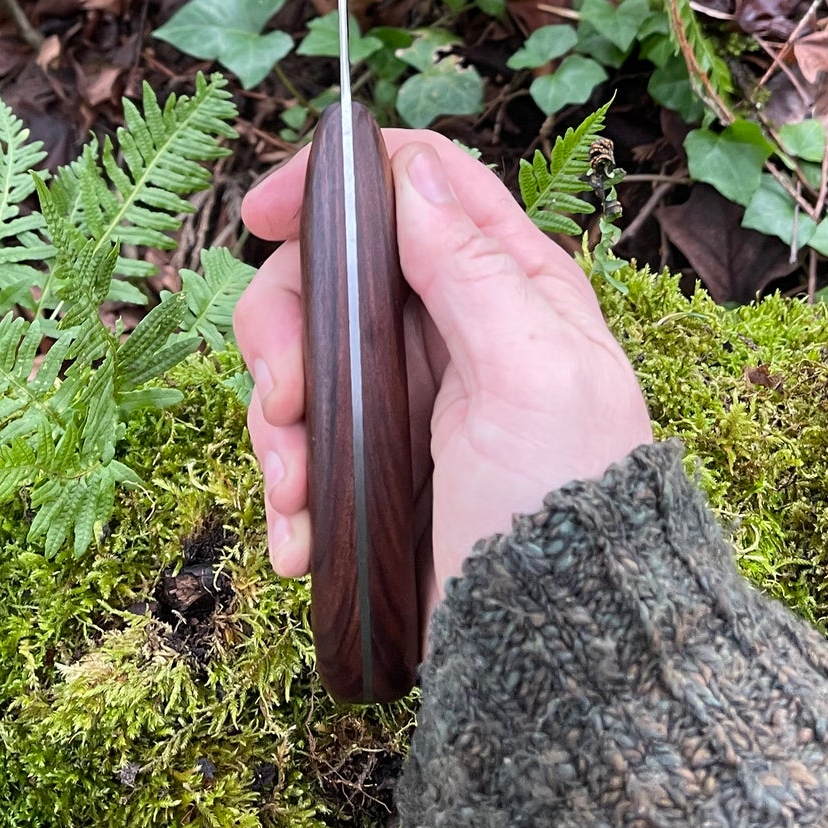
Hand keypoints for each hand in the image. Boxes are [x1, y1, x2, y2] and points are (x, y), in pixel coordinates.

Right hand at [235, 129, 652, 621]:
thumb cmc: (565, 505)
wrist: (559, 655)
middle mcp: (453, 326)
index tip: (262, 215)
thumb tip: (412, 172)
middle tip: (284, 397)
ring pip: (300, 357)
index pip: (413, 180)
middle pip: (330, 270)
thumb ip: (471, 268)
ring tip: (297, 494)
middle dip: (285, 328)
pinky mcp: (376, 467)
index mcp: (507, 280)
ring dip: (276, 422)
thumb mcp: (531, 372)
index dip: (331, 180)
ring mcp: (409, 397)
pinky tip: (301, 538)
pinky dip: (285, 486)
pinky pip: (300, 444)